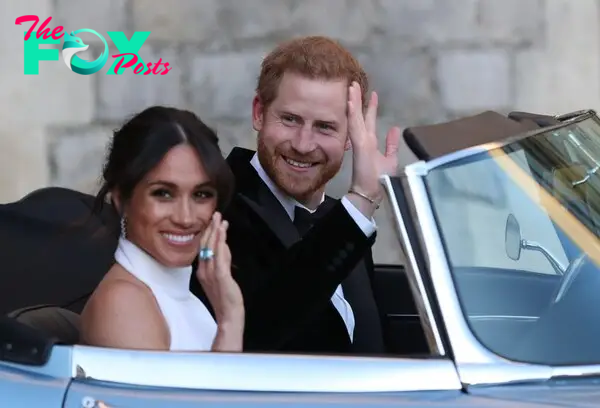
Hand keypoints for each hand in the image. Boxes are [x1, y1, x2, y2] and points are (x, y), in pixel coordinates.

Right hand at [196, 212, 243, 325]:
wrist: (228, 315)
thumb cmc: (225, 298)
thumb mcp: (221, 276)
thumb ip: (222, 261)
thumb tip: (224, 246)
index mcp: (202, 270)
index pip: (202, 248)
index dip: (207, 233)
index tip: (211, 221)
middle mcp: (204, 270)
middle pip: (205, 245)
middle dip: (210, 228)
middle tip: (215, 214)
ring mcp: (211, 273)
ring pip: (211, 247)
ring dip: (215, 231)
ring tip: (219, 218)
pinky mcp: (220, 276)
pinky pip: (219, 256)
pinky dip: (220, 242)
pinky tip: (222, 232)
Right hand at [346, 81, 400, 208]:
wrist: (371, 192)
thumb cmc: (379, 180)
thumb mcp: (390, 159)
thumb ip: (391, 144)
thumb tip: (394, 129)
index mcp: (369, 142)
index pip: (368, 121)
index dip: (369, 107)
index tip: (371, 93)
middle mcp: (363, 139)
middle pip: (359, 116)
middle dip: (357, 100)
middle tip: (354, 84)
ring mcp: (360, 141)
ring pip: (355, 117)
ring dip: (353, 101)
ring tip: (352, 86)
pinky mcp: (360, 145)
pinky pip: (355, 125)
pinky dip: (353, 112)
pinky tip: (350, 101)